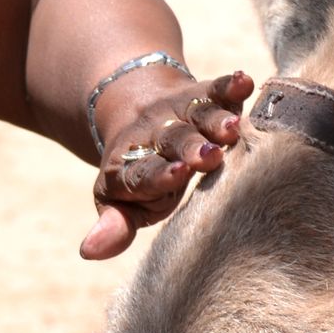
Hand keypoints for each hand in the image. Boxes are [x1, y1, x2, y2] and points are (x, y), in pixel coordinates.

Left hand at [81, 70, 253, 259]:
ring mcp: (179, 114)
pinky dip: (230, 85)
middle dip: (190, 148)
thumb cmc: (140, 177)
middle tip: (209, 155)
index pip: (142, 173)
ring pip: (198, 115)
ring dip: (215, 121)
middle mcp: (154, 136)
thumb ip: (114, 225)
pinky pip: (215, 88)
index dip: (158, 175)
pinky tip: (244, 81)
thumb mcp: (122, 202)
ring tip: (232, 128)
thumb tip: (89, 251)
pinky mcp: (202, 94)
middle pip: (173, 141)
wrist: (136, 112)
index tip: (176, 175)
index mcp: (129, 166)